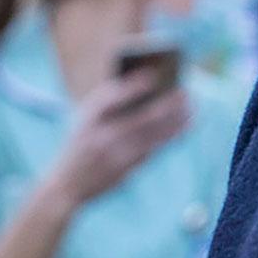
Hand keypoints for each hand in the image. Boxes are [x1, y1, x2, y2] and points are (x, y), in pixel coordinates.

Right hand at [44, 72, 188, 208]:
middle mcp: (102, 136)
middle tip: (184, 91)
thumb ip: (109, 102)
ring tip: (190, 106)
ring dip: (175, 120)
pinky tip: (183, 125)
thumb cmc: (81, 143)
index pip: (113, 97)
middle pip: (142, 117)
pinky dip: (170, 135)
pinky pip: (154, 149)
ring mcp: (115, 155)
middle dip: (166, 103)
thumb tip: (150, 86)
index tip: (154, 73)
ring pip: (154, 135)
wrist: (66, 184)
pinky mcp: (126, 169)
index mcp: (88, 118)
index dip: (134, 85)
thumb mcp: (85, 119)